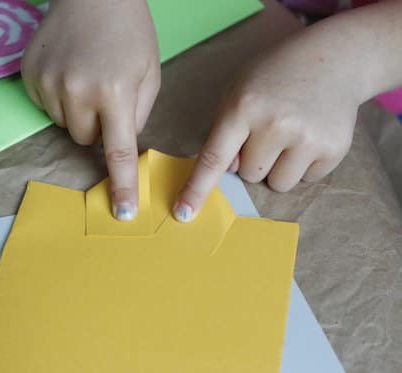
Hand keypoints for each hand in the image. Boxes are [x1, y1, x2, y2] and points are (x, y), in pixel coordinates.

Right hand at [22, 0, 160, 220]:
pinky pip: (45, 105)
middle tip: (105, 95)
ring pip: (63, 124)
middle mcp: (77, 91)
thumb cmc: (129, 32)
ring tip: (85, 75)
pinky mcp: (28, 74)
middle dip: (96, 127)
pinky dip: (58, 96)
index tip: (122, 213)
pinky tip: (68, 69)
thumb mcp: (149, 73)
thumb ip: (137, 115)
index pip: (117, 152)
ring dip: (76, 111)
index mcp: (114, 92)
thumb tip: (120, 145)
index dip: (121, 185)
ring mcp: (48, 82)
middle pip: (84, 140)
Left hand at [173, 25, 361, 221]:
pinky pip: (306, 181)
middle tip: (270, 128)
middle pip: (248, 175)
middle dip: (254, 158)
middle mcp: (275, 124)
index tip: (184, 214)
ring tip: (290, 134)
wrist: (333, 59)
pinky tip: (310, 135)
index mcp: (243, 108)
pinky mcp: (333, 149)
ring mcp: (307, 138)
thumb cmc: (274, 76)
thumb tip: (228, 171)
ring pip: (277, 184)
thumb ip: (224, 131)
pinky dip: (304, 165)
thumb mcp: (238, 91)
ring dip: (278, 167)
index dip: (197, 189)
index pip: (213, 158)